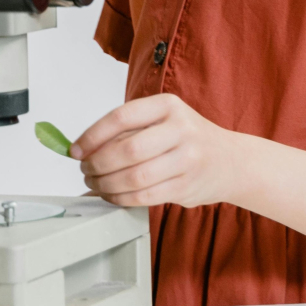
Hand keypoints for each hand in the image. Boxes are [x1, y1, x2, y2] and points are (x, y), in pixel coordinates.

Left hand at [71, 94, 237, 207]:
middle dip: (97, 164)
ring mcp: (186, 158)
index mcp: (168, 105)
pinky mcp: (186, 186)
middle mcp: (180, 129)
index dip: (92, 136)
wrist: (230, 161)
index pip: (121, 117)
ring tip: (97, 183)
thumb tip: (81, 150)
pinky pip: (144, 196)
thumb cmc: (188, 139)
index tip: (75, 150)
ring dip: (106, 185)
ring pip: (134, 177)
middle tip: (85, 170)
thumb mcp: (164, 120)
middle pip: (127, 150)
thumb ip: (127, 131)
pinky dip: (120, 199)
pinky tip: (113, 195)